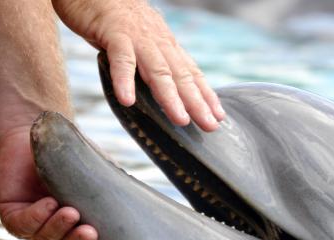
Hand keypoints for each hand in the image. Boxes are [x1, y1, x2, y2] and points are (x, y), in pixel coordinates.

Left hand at [0, 128, 114, 239]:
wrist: (47, 132)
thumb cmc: (80, 156)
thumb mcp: (106, 179)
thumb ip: (119, 199)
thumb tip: (146, 219)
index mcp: (83, 228)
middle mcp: (59, 231)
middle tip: (91, 232)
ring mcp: (36, 225)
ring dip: (60, 229)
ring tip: (70, 211)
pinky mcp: (13, 214)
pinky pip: (25, 226)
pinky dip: (38, 217)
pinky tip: (49, 203)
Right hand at [53, 0, 224, 131]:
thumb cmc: (117, 20)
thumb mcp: (143, 43)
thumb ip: (154, 65)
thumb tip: (165, 91)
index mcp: (166, 46)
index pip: (191, 73)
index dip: (206, 95)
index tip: (218, 116)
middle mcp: (158, 43)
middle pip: (181, 76)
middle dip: (197, 103)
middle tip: (210, 125)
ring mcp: (138, 38)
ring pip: (158, 70)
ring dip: (170, 97)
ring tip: (180, 119)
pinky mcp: (114, 34)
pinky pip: (121, 59)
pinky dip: (124, 80)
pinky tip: (127, 100)